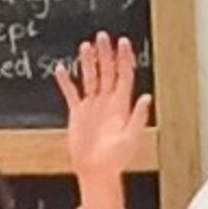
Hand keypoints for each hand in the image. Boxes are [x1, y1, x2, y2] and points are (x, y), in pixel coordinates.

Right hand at [54, 33, 150, 187]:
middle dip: (105, 54)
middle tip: (103, 36)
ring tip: (85, 46)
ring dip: (88, 62)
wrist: (96, 172)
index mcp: (121, 106)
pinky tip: (61, 69)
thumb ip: (137, 117)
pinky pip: (71, 93)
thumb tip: (146, 97)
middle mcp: (107, 102)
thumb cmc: (115, 160)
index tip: (122, 42)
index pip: (124, 76)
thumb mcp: (130, 138)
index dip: (124, 59)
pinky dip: (65, 81)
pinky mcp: (78, 113)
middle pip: (107, 71)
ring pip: (90, 78)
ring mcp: (92, 106)